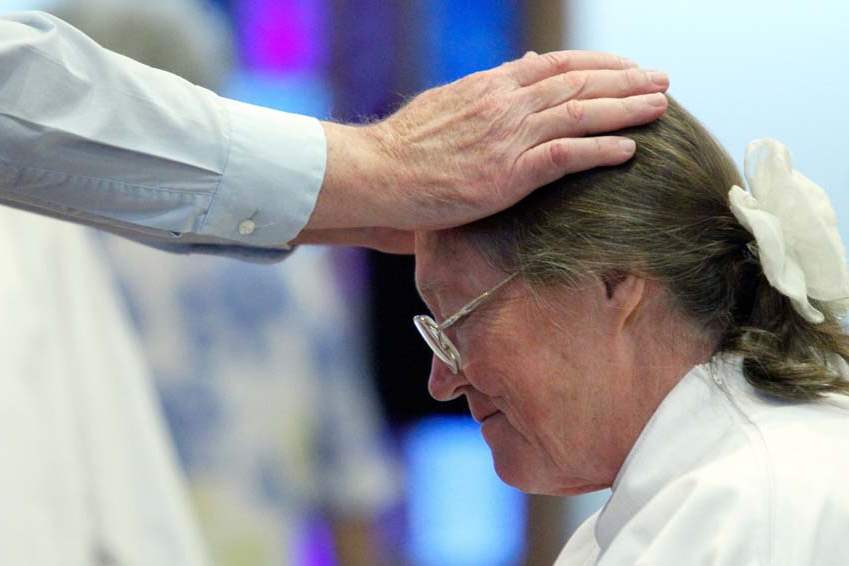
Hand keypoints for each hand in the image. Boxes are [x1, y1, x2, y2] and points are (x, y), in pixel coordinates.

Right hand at [297, 50, 668, 248]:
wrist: (378, 172)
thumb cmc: (405, 147)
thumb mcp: (447, 104)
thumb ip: (487, 91)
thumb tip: (516, 71)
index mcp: (492, 86)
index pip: (556, 64)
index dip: (598, 63)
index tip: (626, 67)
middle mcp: (506, 103)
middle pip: (579, 82)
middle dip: (626, 79)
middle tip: (661, 81)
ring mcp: (509, 137)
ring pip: (581, 113)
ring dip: (625, 109)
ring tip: (660, 108)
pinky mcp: (508, 173)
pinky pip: (566, 156)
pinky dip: (600, 149)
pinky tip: (628, 150)